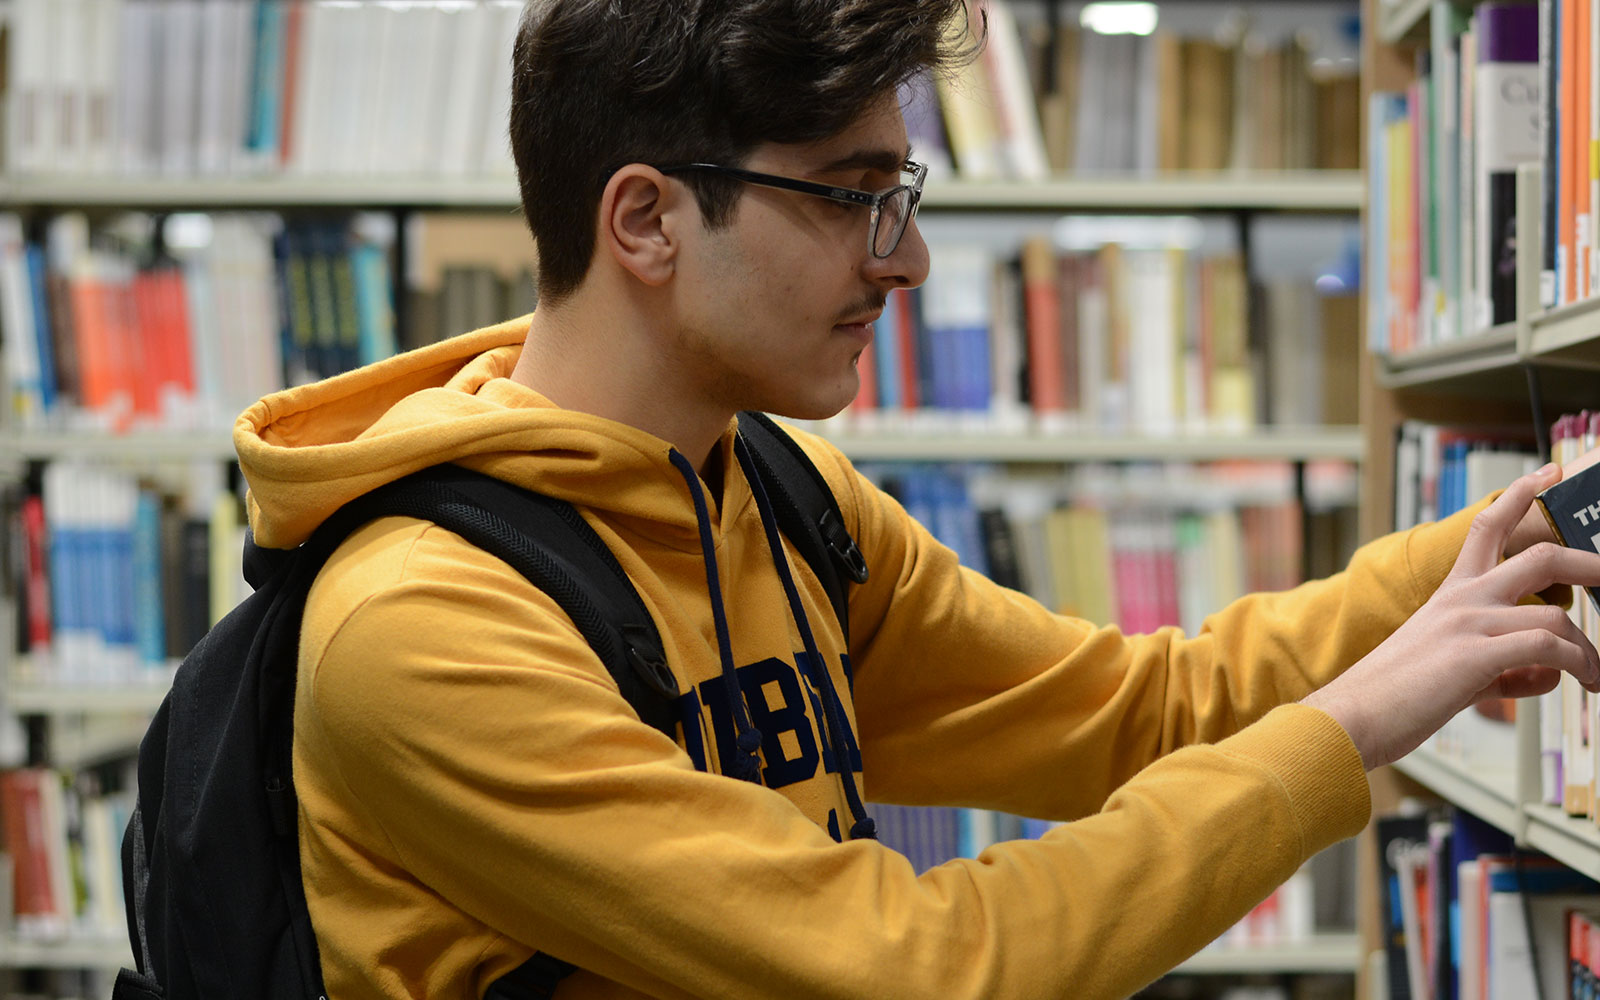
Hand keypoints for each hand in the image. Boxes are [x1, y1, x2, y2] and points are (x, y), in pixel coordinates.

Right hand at [1304, 464, 1599, 770]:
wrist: (1354, 715)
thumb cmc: (1396, 697)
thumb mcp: (1455, 670)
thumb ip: (1506, 664)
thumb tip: (1548, 673)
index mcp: (1451, 594)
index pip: (1487, 527)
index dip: (1521, 495)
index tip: (1548, 473)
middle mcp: (1462, 600)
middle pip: (1540, 556)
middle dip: (1590, 563)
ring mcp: (1469, 624)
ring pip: (1555, 613)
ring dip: (1589, 650)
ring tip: (1598, 676)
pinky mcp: (1477, 655)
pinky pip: (1547, 647)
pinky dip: (1576, 665)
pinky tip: (1582, 682)